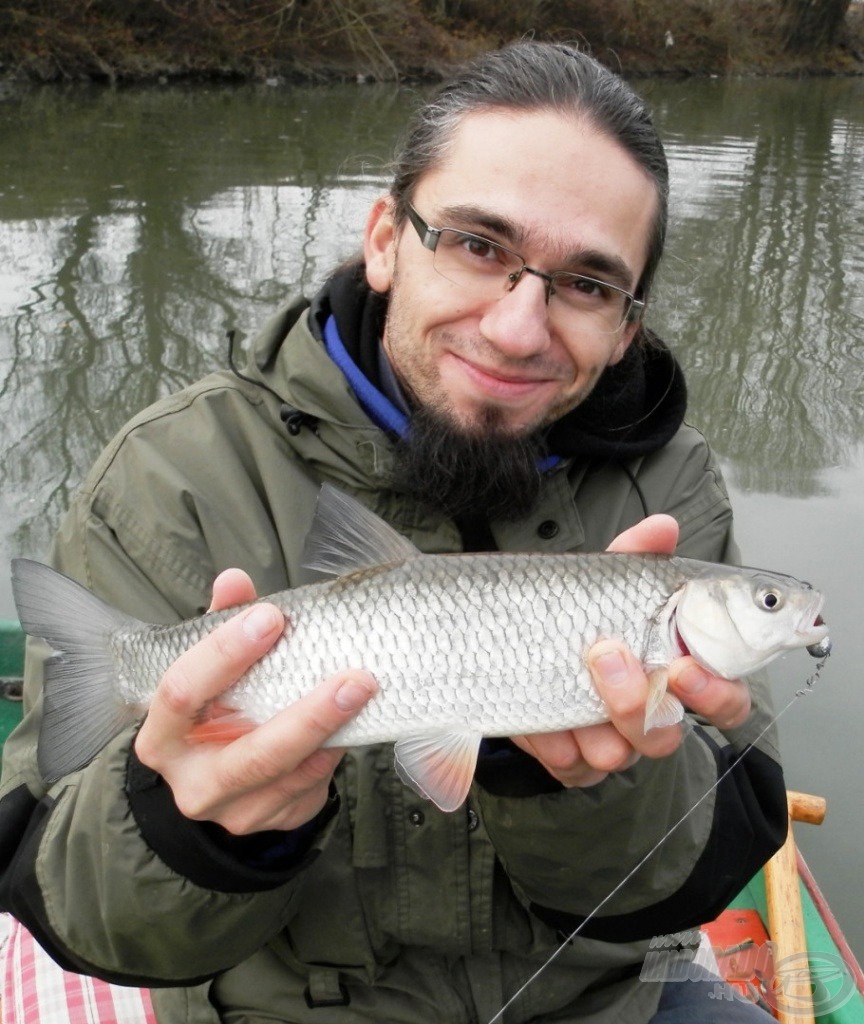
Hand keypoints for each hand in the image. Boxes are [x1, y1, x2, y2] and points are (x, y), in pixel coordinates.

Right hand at [134, 569, 376, 833]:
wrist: (212, 778)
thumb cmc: (213, 708)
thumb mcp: (208, 668)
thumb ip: (221, 622)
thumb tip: (234, 580)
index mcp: (163, 735)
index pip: (182, 692)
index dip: (224, 653)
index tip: (272, 617)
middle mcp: (191, 781)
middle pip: (252, 754)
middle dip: (308, 716)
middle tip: (354, 678)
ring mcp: (232, 811)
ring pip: (290, 777)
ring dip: (333, 734)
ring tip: (364, 692)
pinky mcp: (270, 822)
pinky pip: (309, 790)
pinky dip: (333, 755)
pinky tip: (352, 724)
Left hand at [511, 516, 751, 787]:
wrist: (522, 648)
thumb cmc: (584, 619)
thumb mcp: (606, 586)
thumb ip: (635, 558)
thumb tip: (662, 527)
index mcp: (676, 675)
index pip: (727, 701)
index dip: (715, 693)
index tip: (683, 667)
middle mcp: (651, 715)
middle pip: (667, 735)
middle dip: (636, 701)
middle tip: (607, 657)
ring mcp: (613, 743)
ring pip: (618, 755)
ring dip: (592, 723)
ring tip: (567, 687)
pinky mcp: (572, 761)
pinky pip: (569, 765)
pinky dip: (551, 739)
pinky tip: (538, 717)